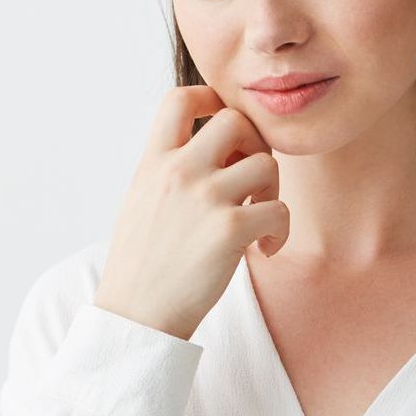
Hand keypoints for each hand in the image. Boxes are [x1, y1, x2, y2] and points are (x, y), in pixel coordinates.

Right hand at [94, 85, 288, 341]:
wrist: (136, 316)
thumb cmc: (141, 268)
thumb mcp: (140, 203)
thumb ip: (168, 172)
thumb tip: (206, 152)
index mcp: (153, 163)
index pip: (179, 98)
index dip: (209, 99)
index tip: (223, 127)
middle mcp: (178, 171)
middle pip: (235, 120)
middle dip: (254, 144)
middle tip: (252, 180)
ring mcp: (205, 198)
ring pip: (265, 163)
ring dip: (272, 190)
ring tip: (258, 220)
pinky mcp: (230, 229)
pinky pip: (279, 210)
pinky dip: (280, 230)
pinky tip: (263, 249)